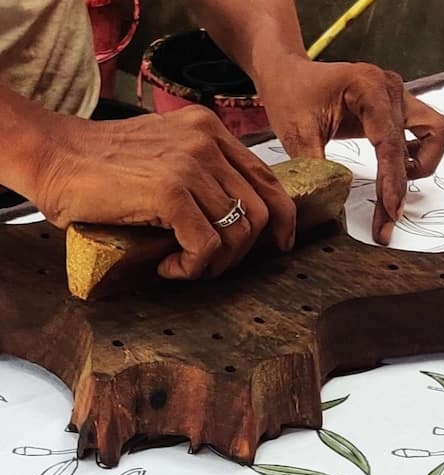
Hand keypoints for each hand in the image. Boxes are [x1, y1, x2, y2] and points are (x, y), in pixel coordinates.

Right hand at [34, 105, 295, 279]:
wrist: (52, 157)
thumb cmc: (105, 166)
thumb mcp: (168, 157)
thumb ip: (206, 175)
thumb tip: (242, 219)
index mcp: (210, 131)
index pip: (268, 179)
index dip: (283, 219)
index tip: (279, 245)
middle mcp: (207, 142)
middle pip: (262, 212)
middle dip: (243, 252)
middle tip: (213, 265)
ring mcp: (191, 165)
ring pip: (238, 233)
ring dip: (216, 263)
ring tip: (185, 265)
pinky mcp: (170, 192)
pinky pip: (207, 246)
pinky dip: (192, 268)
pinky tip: (168, 267)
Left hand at [256, 57, 443, 244]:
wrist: (289, 74)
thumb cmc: (291, 93)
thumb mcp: (297, 133)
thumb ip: (317, 167)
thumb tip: (332, 202)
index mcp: (367, 86)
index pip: (389, 141)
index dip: (392, 181)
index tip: (390, 211)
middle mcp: (390, 88)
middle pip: (411, 146)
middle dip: (399, 188)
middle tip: (386, 223)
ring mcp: (399, 97)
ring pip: (436, 133)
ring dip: (422, 164)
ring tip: (393, 184)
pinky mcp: (399, 108)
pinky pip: (428, 132)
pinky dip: (419, 155)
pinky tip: (394, 169)